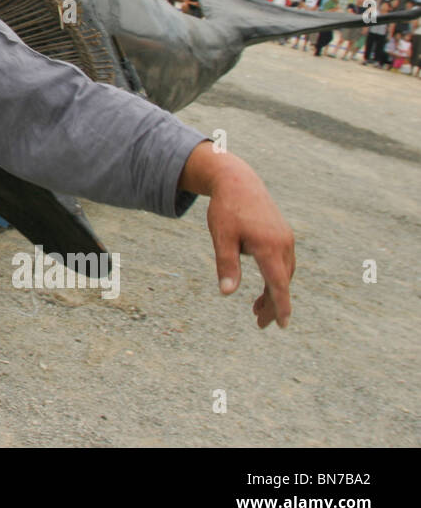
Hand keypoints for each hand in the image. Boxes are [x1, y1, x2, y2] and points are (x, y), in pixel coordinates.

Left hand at [180, 143, 295, 327]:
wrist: (238, 181)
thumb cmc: (226, 209)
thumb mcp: (221, 237)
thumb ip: (226, 265)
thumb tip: (227, 293)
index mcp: (269, 246)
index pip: (279, 284)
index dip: (281, 306)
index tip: (283, 326)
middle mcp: (283, 244)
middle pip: (282, 282)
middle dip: (274, 305)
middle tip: (260, 324)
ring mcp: (285, 239)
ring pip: (284, 274)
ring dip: (274, 293)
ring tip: (257, 310)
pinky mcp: (283, 235)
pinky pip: (283, 263)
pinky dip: (275, 278)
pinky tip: (264, 287)